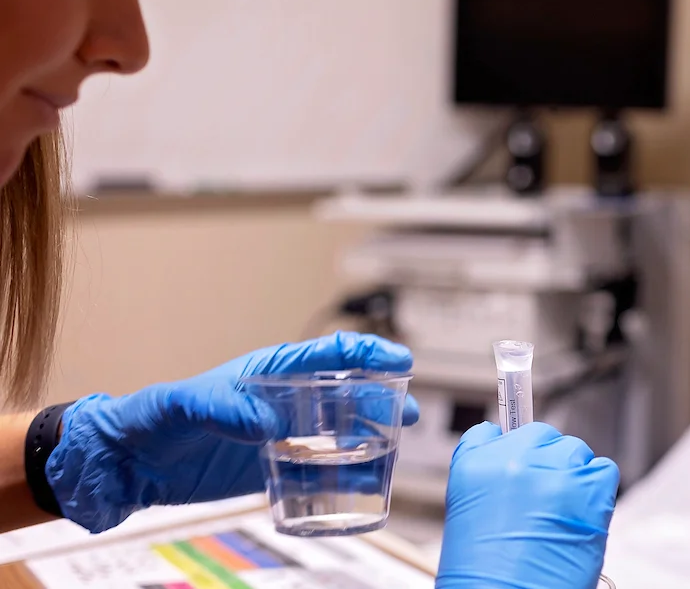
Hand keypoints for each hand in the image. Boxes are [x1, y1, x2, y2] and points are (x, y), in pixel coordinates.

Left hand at [46, 332, 417, 533]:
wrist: (131, 463)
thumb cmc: (154, 419)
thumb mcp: (185, 404)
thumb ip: (225, 408)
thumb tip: (267, 422)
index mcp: (271, 372)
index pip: (329, 355)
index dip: (368, 354)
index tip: (399, 361)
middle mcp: (285, 401)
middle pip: (347, 394)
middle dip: (382, 401)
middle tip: (407, 416)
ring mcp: (283, 435)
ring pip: (340, 433)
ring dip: (370, 440)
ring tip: (391, 453)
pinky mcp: (275, 468)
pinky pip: (319, 472)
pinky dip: (343, 478)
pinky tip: (362, 486)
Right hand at [436, 422, 619, 588]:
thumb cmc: (486, 578)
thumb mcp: (468, 519)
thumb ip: (491, 482)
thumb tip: (516, 469)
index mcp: (475, 465)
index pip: (495, 433)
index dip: (512, 450)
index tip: (521, 459)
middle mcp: (514, 459)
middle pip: (541, 436)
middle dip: (546, 463)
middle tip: (545, 499)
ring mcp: (553, 471)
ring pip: (575, 450)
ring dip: (573, 476)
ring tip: (564, 513)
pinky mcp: (588, 488)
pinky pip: (604, 469)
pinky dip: (599, 489)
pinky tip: (584, 514)